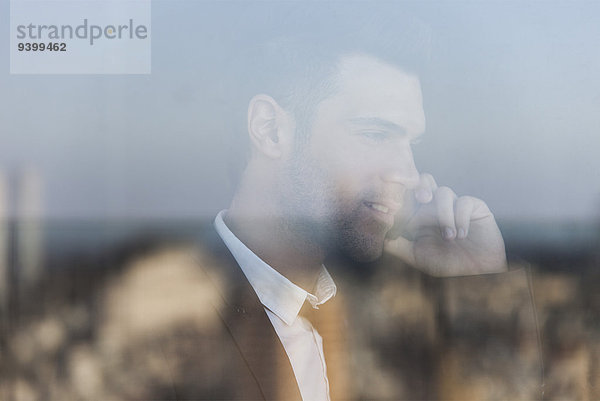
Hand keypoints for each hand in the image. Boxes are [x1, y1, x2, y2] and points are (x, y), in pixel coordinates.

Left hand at [384, 173, 506, 276]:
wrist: (479, 272)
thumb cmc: (449, 264)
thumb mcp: (419, 257)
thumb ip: (400, 247)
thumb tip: (381, 238)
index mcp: (421, 215)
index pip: (408, 196)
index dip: (403, 197)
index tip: (400, 210)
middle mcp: (437, 206)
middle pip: (425, 181)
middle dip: (421, 187)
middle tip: (422, 199)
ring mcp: (455, 205)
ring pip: (444, 192)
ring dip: (444, 214)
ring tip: (450, 237)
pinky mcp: (475, 207)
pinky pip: (464, 202)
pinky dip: (461, 218)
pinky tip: (462, 235)